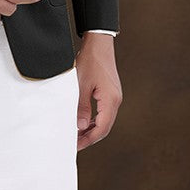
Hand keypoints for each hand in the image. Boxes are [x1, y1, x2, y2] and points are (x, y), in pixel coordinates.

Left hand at [75, 34, 121, 149]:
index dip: (88, 140)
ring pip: (104, 121)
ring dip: (91, 129)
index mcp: (110, 100)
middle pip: (104, 127)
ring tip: (76, 136)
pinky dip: (94, 120)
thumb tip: (79, 127)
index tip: (75, 146)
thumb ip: (81, 107)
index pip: (101, 128)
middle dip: (89, 137)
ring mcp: (114, 97)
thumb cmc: (90, 61)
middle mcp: (115, 100)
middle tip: (74, 144)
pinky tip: (83, 123)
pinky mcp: (111, 93)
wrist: (99, 44)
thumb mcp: (81, 85)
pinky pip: (104, 112)